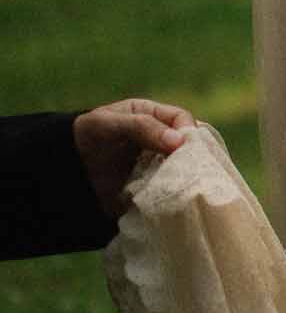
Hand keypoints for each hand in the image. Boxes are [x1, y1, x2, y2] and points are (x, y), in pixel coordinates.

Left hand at [73, 98, 195, 218]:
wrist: (65, 172)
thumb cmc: (87, 137)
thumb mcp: (110, 124)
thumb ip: (142, 127)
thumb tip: (180, 142)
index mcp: (153, 116)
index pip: (181, 119)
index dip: (187, 131)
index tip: (182, 147)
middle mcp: (162, 139)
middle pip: (190, 145)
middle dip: (192, 156)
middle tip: (189, 169)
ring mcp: (160, 164)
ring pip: (185, 168)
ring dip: (185, 176)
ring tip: (182, 185)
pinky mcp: (155, 186)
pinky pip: (172, 189)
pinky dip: (175, 193)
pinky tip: (173, 197)